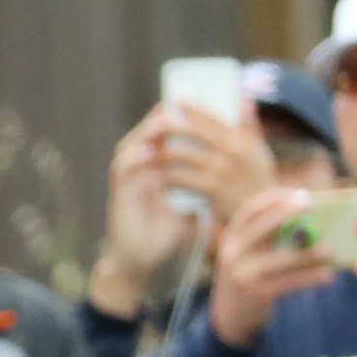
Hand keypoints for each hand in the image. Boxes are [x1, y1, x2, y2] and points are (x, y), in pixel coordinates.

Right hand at [91, 108, 194, 317]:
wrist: (145, 257)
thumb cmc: (169, 229)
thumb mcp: (196, 199)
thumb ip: (210, 178)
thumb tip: (237, 163)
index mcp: (160, 163)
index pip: (171, 130)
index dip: (185, 114)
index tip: (206, 99)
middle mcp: (142, 165)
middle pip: (151, 130)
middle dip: (165, 114)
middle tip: (183, 99)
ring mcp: (129, 177)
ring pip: (134, 143)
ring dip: (147, 131)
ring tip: (163, 119)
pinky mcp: (119, 191)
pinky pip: (123, 168)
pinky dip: (134, 158)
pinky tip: (149, 151)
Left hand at [162, 100, 273, 224]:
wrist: (265, 213)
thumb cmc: (260, 179)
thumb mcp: (259, 149)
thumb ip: (249, 124)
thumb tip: (244, 97)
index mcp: (240, 139)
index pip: (213, 117)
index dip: (193, 107)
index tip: (175, 100)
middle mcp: (230, 151)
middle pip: (193, 131)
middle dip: (170, 127)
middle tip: (152, 127)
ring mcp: (220, 169)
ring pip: (182, 155)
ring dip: (162, 154)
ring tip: (149, 155)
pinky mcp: (211, 189)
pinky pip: (182, 179)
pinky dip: (168, 178)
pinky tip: (160, 178)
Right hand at [208, 188, 336, 349]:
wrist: (229, 316)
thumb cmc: (249, 277)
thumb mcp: (249, 254)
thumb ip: (269, 237)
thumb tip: (311, 221)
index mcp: (231, 238)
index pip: (249, 210)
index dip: (273, 198)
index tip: (298, 192)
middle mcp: (232, 252)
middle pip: (261, 227)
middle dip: (286, 212)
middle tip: (312, 203)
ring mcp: (242, 273)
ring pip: (281, 258)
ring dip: (308, 253)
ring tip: (330, 249)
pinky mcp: (256, 293)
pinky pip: (288, 282)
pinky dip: (311, 278)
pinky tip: (328, 276)